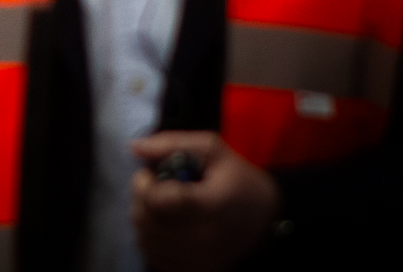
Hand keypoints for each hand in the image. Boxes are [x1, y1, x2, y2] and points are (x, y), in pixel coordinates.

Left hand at [129, 131, 279, 271]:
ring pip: (146, 240)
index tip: (151, 173)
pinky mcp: (194, 269)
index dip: (144, 184)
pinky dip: (151, 240)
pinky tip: (162, 225)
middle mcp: (202, 237)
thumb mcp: (213, 150)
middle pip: (146, 220)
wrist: (268, 221)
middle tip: (152, 187)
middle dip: (140, 198)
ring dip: (143, 218)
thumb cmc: (240, 181)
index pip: (157, 200)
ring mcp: (197, 259)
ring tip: (158, 205)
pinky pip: (155, 257)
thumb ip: (173, 143)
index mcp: (209, 205)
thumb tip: (135, 147)